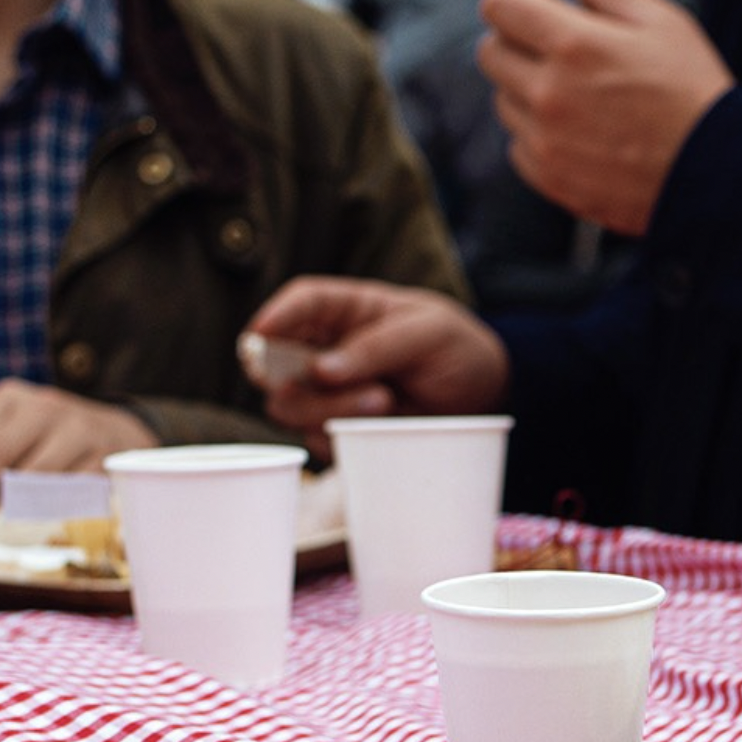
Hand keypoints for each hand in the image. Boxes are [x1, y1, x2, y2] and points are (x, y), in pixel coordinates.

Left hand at [0, 381, 157, 509]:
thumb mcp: (14, 434)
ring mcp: (78, 431)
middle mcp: (43, 408)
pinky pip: (70, 494)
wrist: (122, 433)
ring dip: (7, 510)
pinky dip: (49, 514)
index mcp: (9, 400)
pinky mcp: (106, 459)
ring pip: (34, 477)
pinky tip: (34, 531)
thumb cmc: (51, 441)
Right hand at [247, 278, 508, 435]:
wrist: (481, 397)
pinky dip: (339, 437)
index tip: (260, 334)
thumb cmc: (454, 348)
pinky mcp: (337, 428)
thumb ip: (378, 345)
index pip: (300, 303)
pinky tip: (381, 427)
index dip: (275, 315)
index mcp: (345, 310)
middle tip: (329, 378)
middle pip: (274, 360)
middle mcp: (324, 347)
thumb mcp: (429, 333)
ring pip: (288, 405)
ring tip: (384, 399)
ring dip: (325, 407)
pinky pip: (315, 438)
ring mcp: (327, 391)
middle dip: (288, 374)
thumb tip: (320, 370)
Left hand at [478, 0, 732, 236]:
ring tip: (579, 99)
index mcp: (574, 44)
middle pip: (490, 52)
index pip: (499, 4)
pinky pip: (518, 147)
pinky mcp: (552, 179)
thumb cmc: (694, 92)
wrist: (718, 175)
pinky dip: (538, 138)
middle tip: (560, 55)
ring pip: (503, 101)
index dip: (515, 1)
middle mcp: (549, 93)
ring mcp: (546, 141)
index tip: (534, 11)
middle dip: (518, 44)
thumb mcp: (661, 24)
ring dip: (527, 93)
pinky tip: (579, 135)